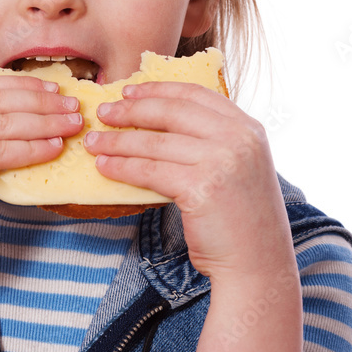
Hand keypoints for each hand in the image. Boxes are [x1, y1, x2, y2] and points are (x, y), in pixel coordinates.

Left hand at [83, 81, 294, 283]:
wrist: (257, 262)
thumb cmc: (242, 220)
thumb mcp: (239, 167)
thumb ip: (214, 142)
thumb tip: (162, 125)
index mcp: (248, 128)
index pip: (195, 94)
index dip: (158, 89)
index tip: (129, 91)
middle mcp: (238, 139)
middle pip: (172, 112)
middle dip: (131, 110)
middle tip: (104, 113)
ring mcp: (221, 161)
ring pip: (155, 143)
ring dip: (117, 141)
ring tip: (93, 143)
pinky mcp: (201, 188)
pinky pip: (149, 171)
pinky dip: (122, 167)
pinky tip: (104, 167)